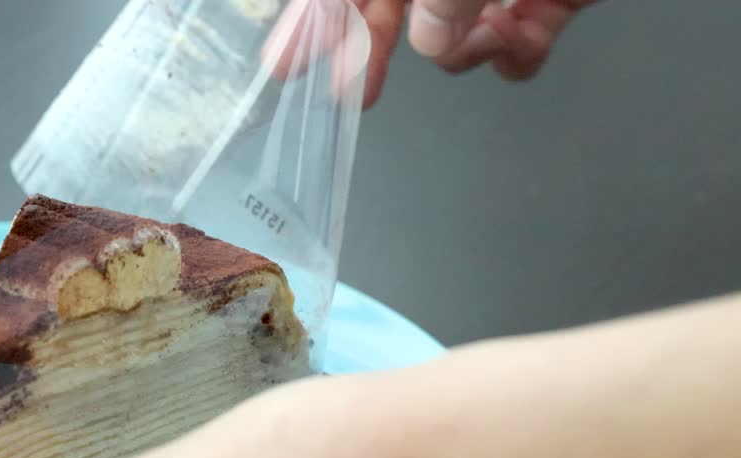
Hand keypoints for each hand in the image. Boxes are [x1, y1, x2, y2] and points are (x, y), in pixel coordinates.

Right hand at [267, 0, 600, 107]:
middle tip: (354, 91)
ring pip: (447, 34)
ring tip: (495, 27)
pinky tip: (526, 35)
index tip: (288, 65)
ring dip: (464, 46)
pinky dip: (518, 53)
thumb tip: (434, 31)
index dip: (314, 19)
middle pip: (386, 6)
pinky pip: (514, 46)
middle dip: (374, 49)